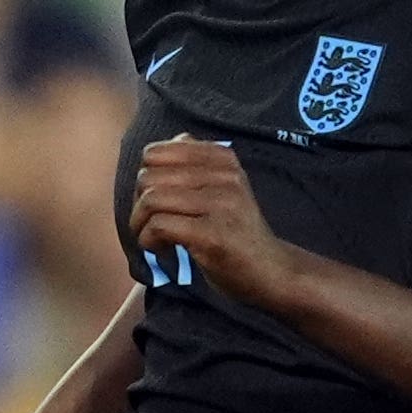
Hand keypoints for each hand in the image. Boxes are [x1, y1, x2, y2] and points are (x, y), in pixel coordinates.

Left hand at [128, 139, 287, 299]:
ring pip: (151, 200)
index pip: (155, 153)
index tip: (158, 203)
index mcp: (222, 158)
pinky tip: (161, 249)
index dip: (146, 179)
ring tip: (153, 239)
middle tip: (151, 225)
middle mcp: (223, 175)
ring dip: (140, 224)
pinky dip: (149, 240)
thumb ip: (199, 163)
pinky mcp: (212, 234)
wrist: (272, 271)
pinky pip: (160, 226)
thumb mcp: (224, 187)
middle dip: (139, 205)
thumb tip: (171, 141)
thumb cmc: (239, 233)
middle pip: (148, 177)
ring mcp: (220, 204)